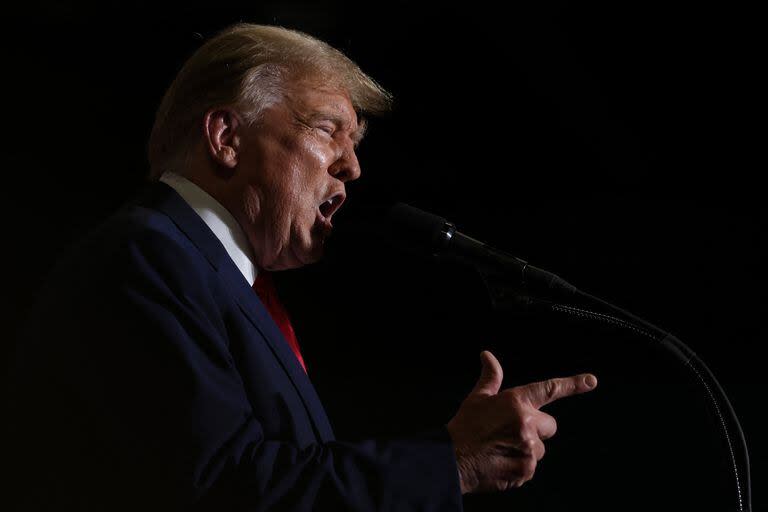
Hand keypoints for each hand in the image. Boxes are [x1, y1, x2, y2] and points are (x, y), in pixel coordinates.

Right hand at [446, 351, 596, 493]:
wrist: (452, 459)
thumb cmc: (465, 427)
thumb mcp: (477, 398)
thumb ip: (491, 377)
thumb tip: (487, 356)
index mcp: (515, 402)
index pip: (549, 389)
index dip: (573, 384)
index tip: (591, 380)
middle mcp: (525, 423)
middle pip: (550, 426)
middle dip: (537, 430)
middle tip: (512, 433)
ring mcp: (528, 448)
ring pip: (540, 449)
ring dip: (526, 450)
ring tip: (502, 449)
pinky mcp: (526, 469)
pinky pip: (531, 467)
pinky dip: (519, 466)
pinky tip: (501, 461)